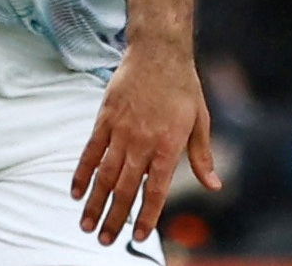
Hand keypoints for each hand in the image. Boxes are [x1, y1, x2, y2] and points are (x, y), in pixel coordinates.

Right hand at [74, 41, 218, 244]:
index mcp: (169, 145)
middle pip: (125, 188)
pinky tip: (76, 193)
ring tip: (87, 226)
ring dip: (95, 204)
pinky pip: (90, 151)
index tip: (139, 236)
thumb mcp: (200, 120)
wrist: (158, 51)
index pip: (155, 189)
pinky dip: (82, 174)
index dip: (146, 215)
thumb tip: (215, 186)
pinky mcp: (105, 118)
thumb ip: (202, 157)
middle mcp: (143, 141)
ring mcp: (121, 130)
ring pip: (104, 175)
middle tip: (105, 240)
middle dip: (114, 218)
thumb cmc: (183, 86)